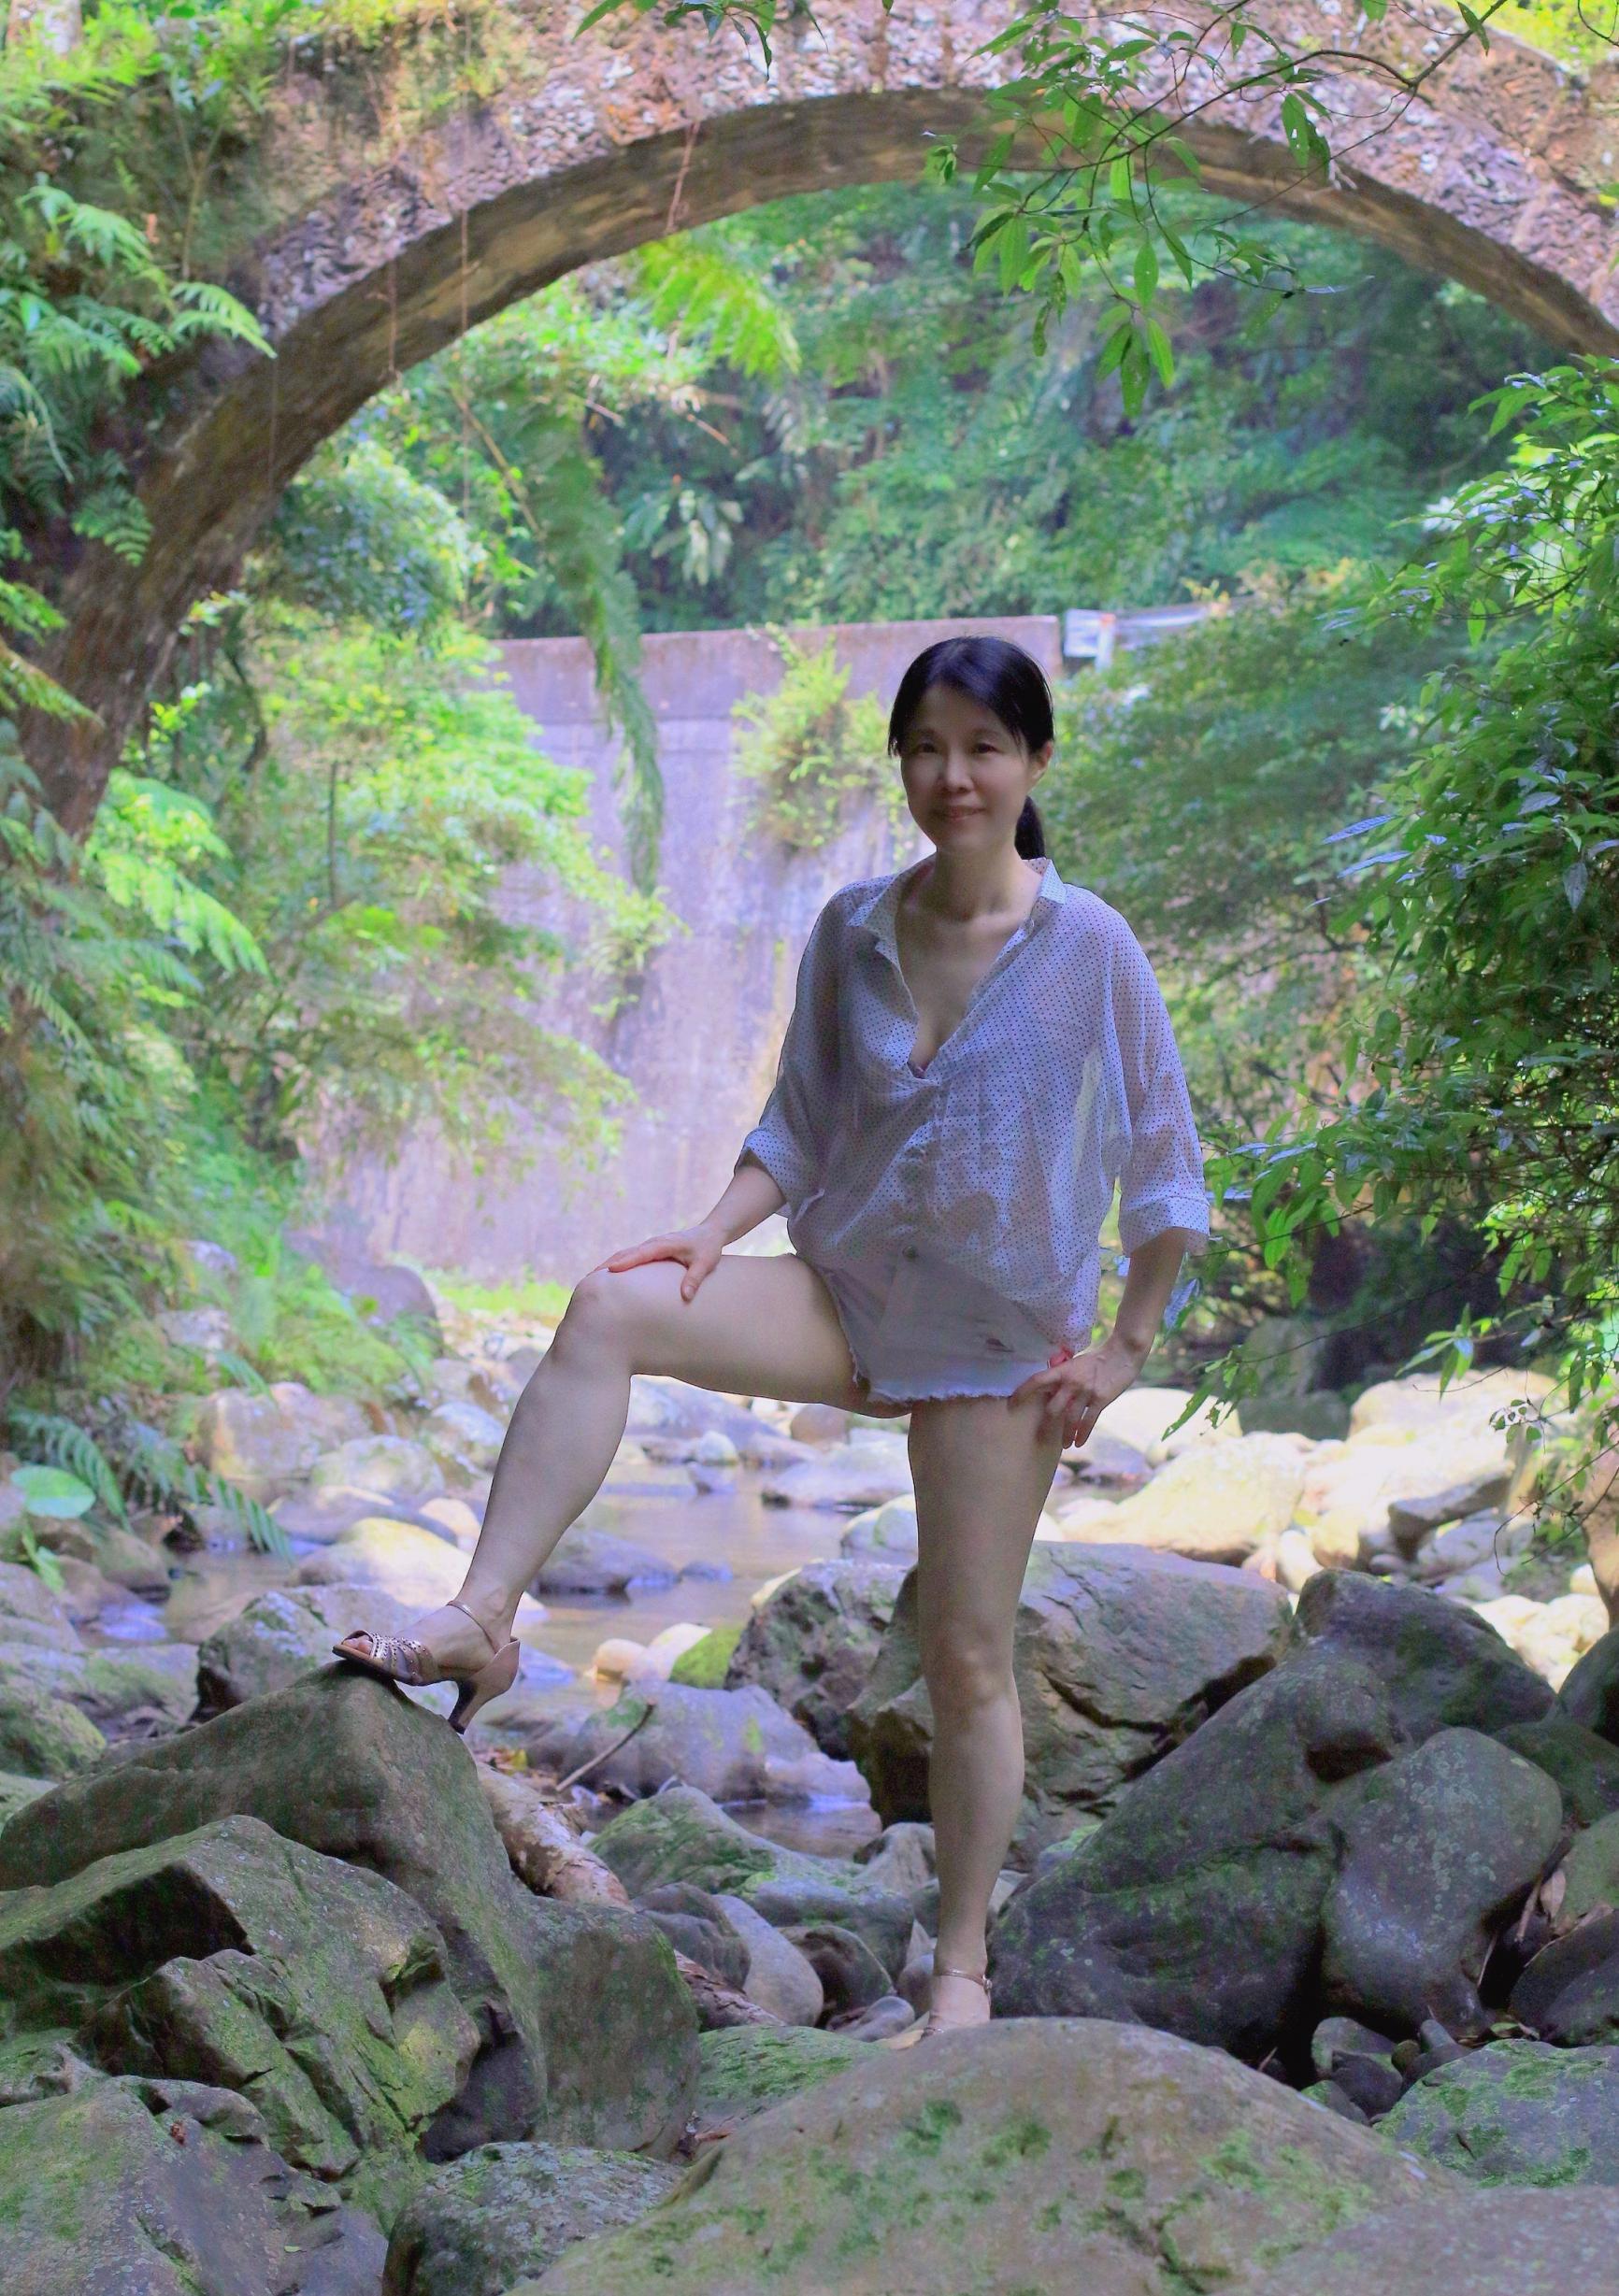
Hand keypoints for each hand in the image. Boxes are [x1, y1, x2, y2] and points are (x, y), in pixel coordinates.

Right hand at [594, 1221, 725, 1303]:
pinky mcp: (649, 1251)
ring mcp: (650, 1246)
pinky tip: (606, 1276)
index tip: (609, 1271)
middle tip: (588, 1279)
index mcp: (664, 1244)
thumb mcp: (705, 1264)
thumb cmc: (708, 1248)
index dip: (625, 1262)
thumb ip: (695, 1279)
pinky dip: (616, 1264)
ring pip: (624, 1254)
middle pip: (625, 1253)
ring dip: (608, 1265)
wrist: (710, 1233)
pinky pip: (629, 1257)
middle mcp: (653, 1243)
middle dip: (607, 1265)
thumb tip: (685, 1297)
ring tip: (590, 1279)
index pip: (641, 1254)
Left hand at [1007, 1334, 1147, 1448]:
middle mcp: (1072, 1382)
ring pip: (1071, 1418)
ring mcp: (1086, 1392)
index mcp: (1063, 1371)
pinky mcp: (1100, 1400)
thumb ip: (1063, 1376)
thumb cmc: (1097, 1359)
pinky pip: (1089, 1421)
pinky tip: (1079, 1443)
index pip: (1037, 1381)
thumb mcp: (1075, 1363)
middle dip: (1045, 1425)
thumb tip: (1049, 1390)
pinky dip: (1083, 1434)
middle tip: (1039, 1438)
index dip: (1023, 1392)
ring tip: (1063, 1445)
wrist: (1122, 1355)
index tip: (1012, 1403)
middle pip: (1053, 1408)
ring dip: (1066, 1435)